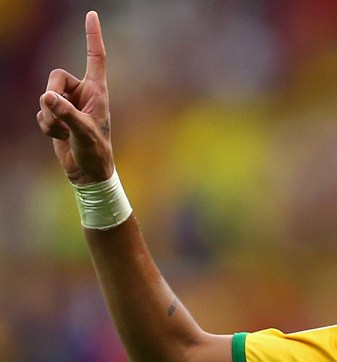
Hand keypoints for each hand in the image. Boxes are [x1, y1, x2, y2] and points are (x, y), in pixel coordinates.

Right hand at [36, 11, 113, 184]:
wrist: (88, 172)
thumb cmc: (96, 151)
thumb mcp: (84, 131)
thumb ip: (66, 113)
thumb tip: (46, 97)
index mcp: (97, 91)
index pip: (95, 57)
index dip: (92, 36)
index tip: (92, 14)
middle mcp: (82, 93)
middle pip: (55, 77)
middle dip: (51, 96)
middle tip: (60, 116)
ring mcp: (68, 104)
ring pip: (45, 97)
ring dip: (49, 117)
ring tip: (64, 133)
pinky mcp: (56, 116)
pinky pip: (41, 112)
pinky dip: (46, 126)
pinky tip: (60, 137)